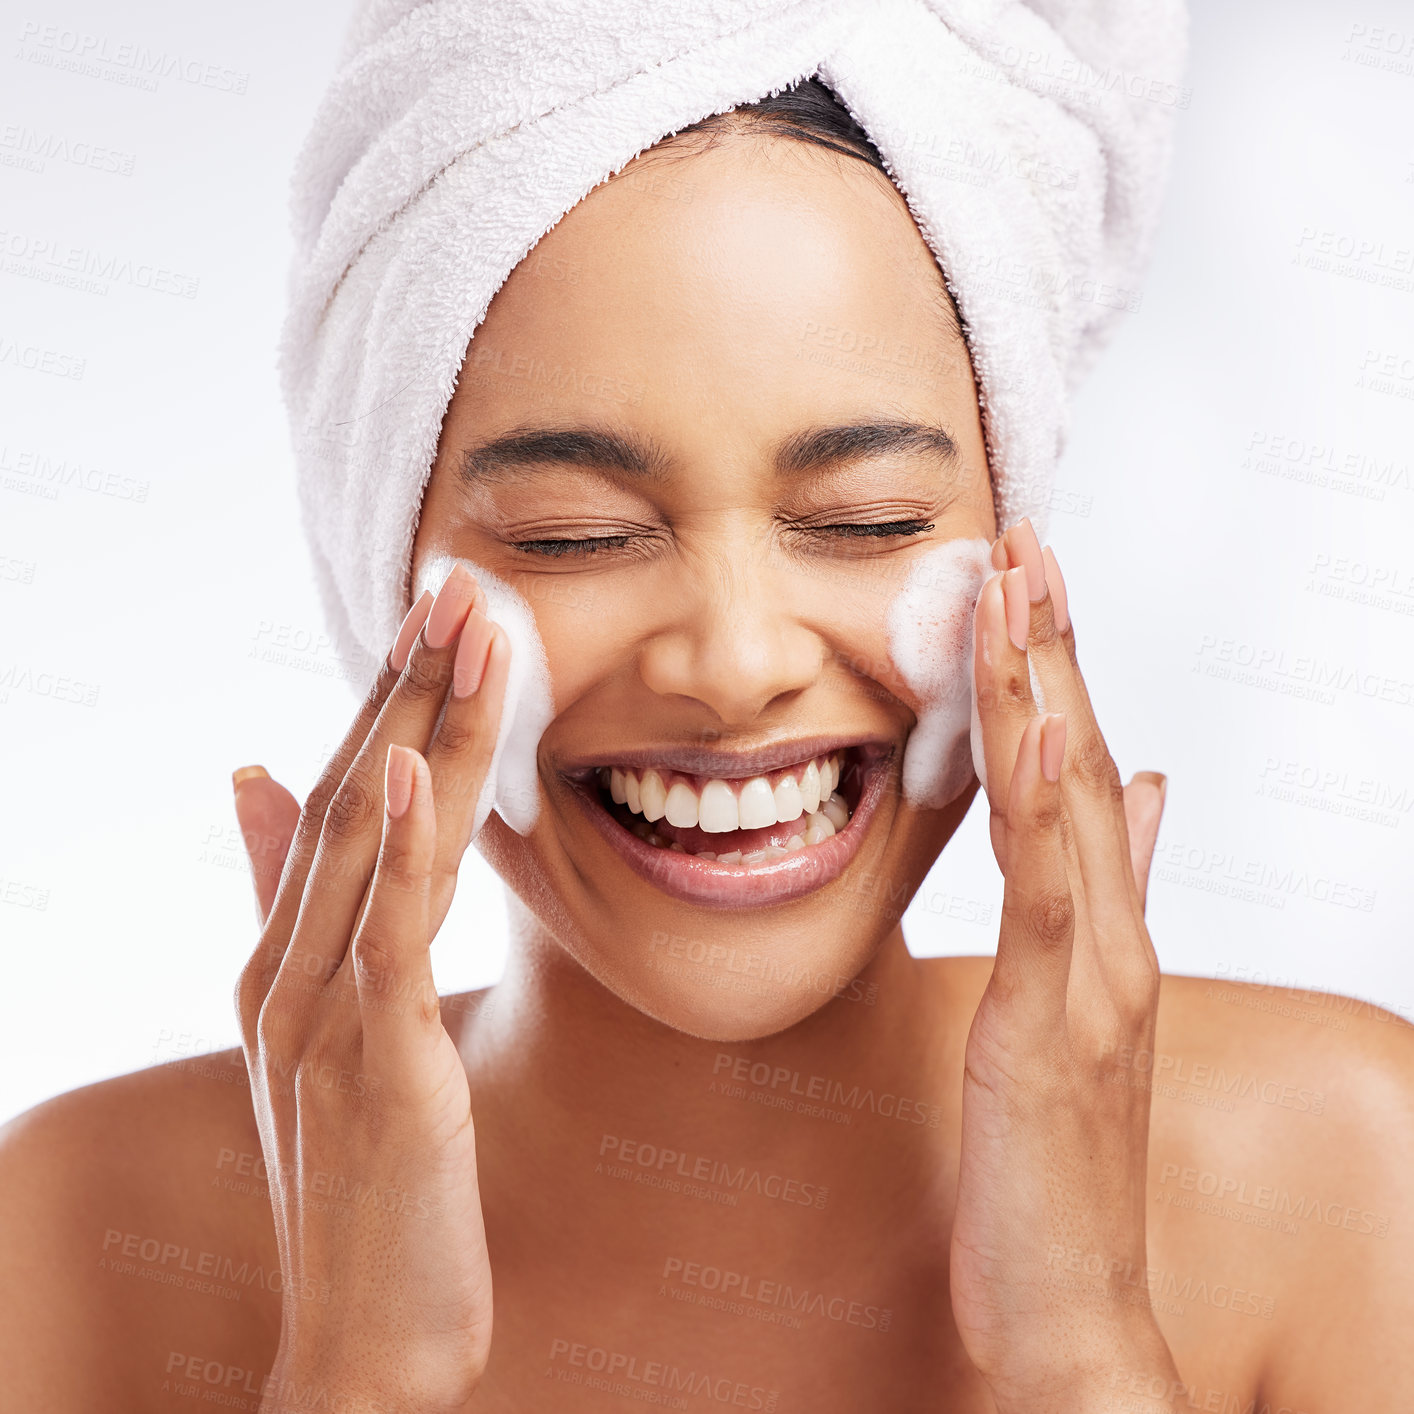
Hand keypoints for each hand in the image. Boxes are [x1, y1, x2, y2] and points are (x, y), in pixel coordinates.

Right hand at [232, 563, 508, 1413]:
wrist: (368, 1331)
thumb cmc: (364, 1176)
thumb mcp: (322, 1029)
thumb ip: (284, 906)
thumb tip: (251, 776)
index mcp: (283, 958)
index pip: (337, 798)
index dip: (385, 698)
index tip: (436, 614)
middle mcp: (286, 972)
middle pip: (350, 795)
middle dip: (407, 682)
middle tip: (459, 580)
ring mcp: (319, 1018)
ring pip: (370, 843)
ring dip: (418, 726)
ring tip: (465, 627)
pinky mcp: (372, 1066)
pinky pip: (383, 936)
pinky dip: (395, 846)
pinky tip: (410, 765)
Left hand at [949, 520, 1180, 1412]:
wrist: (1076, 1306)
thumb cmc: (1057, 1161)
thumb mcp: (1075, 1013)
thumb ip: (1112, 904)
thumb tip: (1149, 797)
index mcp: (1104, 930)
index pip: (1083, 772)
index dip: (1058, 672)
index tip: (1027, 581)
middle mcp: (1113, 937)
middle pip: (1083, 762)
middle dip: (1050, 646)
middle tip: (1022, 539)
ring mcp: (1096, 978)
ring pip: (1070, 806)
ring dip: (1045, 688)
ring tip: (1022, 586)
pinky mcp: (1058, 1026)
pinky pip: (1052, 897)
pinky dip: (1050, 805)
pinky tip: (1040, 726)